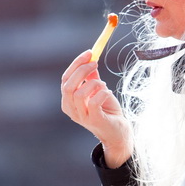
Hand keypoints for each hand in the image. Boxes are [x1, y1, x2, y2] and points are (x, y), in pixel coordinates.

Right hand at [61, 51, 132, 167]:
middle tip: (95, 62)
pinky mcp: (94, 120)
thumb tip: (91, 60)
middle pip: (68, 85)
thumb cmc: (107, 111)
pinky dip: (102, 93)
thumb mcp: (98, 91)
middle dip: (81, 70)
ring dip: (93, 83)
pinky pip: (93, 102)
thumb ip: (91, 78)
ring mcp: (81, 116)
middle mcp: (71, 109)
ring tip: (103, 85)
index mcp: (68, 101)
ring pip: (79, 94)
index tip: (89, 53)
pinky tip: (108, 93)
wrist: (118, 132)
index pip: (66, 79)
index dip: (76, 64)